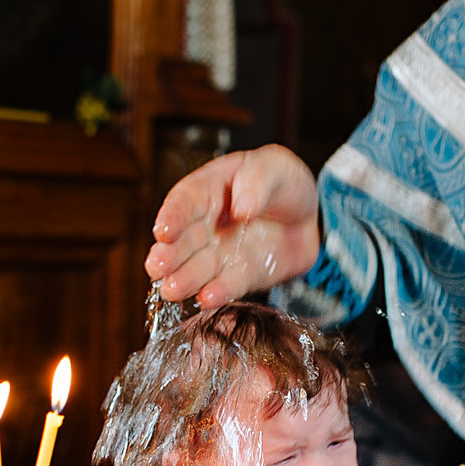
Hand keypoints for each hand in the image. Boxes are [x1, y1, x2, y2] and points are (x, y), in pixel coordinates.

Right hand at [144, 146, 321, 307]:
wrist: (307, 217)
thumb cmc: (284, 184)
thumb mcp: (276, 166)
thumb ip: (259, 179)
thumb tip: (242, 208)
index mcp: (209, 190)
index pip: (185, 201)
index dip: (173, 216)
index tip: (163, 231)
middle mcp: (207, 224)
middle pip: (183, 240)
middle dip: (168, 255)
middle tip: (156, 266)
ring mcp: (221, 253)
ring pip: (198, 268)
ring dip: (184, 280)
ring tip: (171, 290)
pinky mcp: (240, 276)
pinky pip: (227, 286)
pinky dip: (217, 293)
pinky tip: (206, 298)